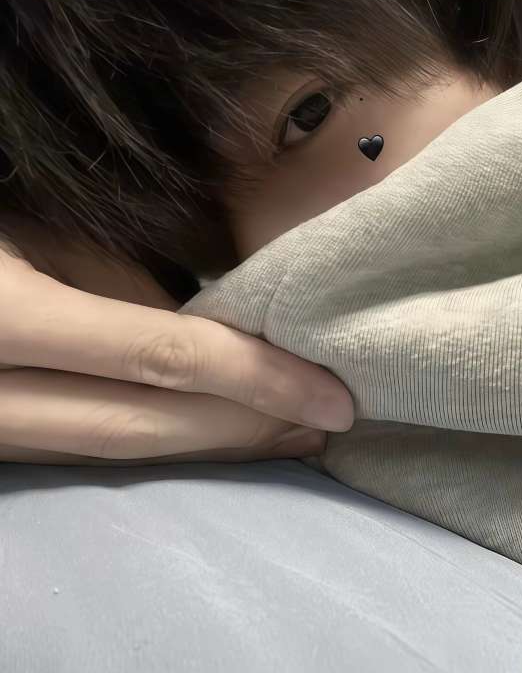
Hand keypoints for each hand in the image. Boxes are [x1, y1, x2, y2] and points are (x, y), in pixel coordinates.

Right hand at [0, 215, 352, 465]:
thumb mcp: (29, 220)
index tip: (336, 395)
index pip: (161, 358)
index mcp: (1, 320)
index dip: (257, 379)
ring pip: (115, 452)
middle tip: (329, 419)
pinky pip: (84, 448)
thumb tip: (208, 323)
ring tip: (290, 432)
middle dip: (247, 429)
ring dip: (212, 446)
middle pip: (144, 426)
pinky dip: (159, 441)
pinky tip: (211, 431)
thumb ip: (112, 275)